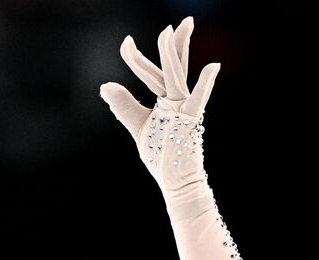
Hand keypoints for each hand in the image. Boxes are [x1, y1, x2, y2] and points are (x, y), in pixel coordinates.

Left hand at [100, 17, 220, 199]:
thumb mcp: (138, 127)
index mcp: (166, 99)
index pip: (154, 72)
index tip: (126, 42)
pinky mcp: (190, 121)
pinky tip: (213, 66)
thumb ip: (124, 106)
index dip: (138, 57)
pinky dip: (206, 82)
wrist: (177, 181)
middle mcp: (177, 100)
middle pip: (173, 65)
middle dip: (174, 41)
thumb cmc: (161, 156)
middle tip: (184, 19)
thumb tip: (105, 85)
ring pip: (176, 75)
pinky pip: (198, 99)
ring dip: (174, 52)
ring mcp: (184, 109)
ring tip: (174, 29)